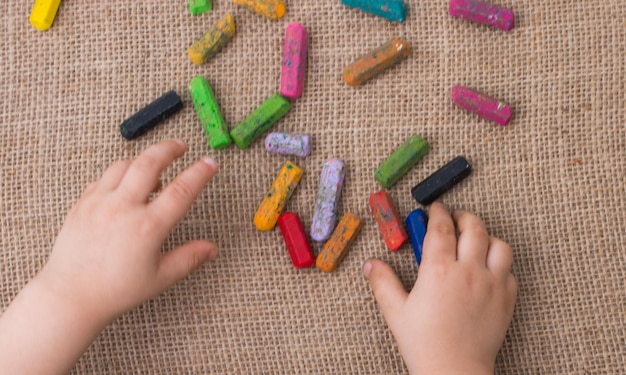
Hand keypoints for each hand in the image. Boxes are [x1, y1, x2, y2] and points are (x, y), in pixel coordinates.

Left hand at [39, 139, 218, 321]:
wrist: (70, 297)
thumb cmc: (114, 292)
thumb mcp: (160, 278)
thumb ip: (189, 258)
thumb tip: (212, 249)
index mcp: (147, 227)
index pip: (181, 191)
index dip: (199, 173)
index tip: (210, 163)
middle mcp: (123, 209)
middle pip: (149, 163)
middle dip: (168, 149)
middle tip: (180, 146)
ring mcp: (99, 204)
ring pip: (123, 165)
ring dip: (142, 161)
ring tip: (154, 168)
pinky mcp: (81, 205)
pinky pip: (102, 179)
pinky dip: (118, 176)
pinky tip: (126, 186)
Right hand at [363, 202, 516, 374]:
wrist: (454, 371)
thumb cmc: (424, 343)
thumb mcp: (396, 311)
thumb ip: (383, 283)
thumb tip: (371, 264)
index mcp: (439, 270)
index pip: (441, 228)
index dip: (437, 213)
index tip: (435, 209)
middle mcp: (469, 271)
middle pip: (474, 228)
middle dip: (464, 217)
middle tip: (455, 219)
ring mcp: (492, 284)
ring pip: (499, 245)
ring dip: (487, 237)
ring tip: (475, 242)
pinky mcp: (506, 299)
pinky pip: (510, 271)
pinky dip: (500, 264)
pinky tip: (488, 270)